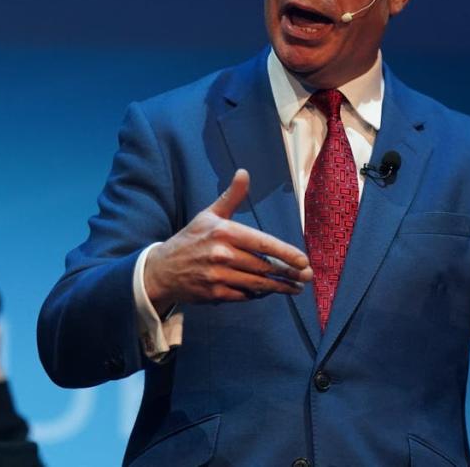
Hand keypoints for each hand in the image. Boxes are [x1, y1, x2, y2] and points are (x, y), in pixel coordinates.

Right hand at [144, 169, 312, 310]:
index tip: (303, 260)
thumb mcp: (209, 215)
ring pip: (257, 284)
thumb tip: (244, 173)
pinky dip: (257, 295)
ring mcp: (218, 276)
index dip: (286, 253)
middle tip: (307, 276)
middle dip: (288, 273)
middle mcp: (222, 255)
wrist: (162, 269)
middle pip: (263, 266)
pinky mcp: (214, 294)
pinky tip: (268, 292)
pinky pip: (243, 296)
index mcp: (224, 232)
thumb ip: (231, 197)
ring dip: (279, 287)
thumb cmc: (191, 239)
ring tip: (295, 288)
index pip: (262, 243)